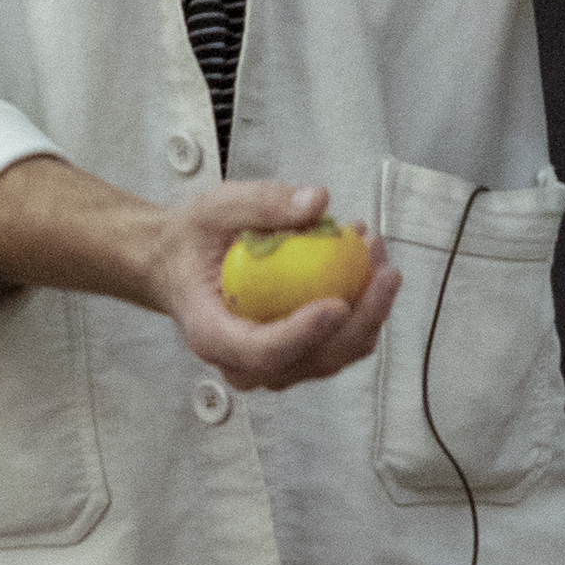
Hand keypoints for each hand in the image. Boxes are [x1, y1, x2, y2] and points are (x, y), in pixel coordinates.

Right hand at [131, 179, 402, 390]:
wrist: (181, 263)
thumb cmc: (195, 240)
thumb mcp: (216, 208)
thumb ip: (263, 204)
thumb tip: (317, 202)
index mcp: (212, 333)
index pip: (261, 351)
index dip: (303, 335)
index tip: (338, 303)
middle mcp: (242, 362)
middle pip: (311, 361)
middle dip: (360, 321)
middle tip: (383, 268)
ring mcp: (274, 363)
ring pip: (335, 355)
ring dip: (370, 309)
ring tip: (374, 248)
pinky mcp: (298, 352)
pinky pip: (340, 341)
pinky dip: (363, 305)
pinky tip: (368, 258)